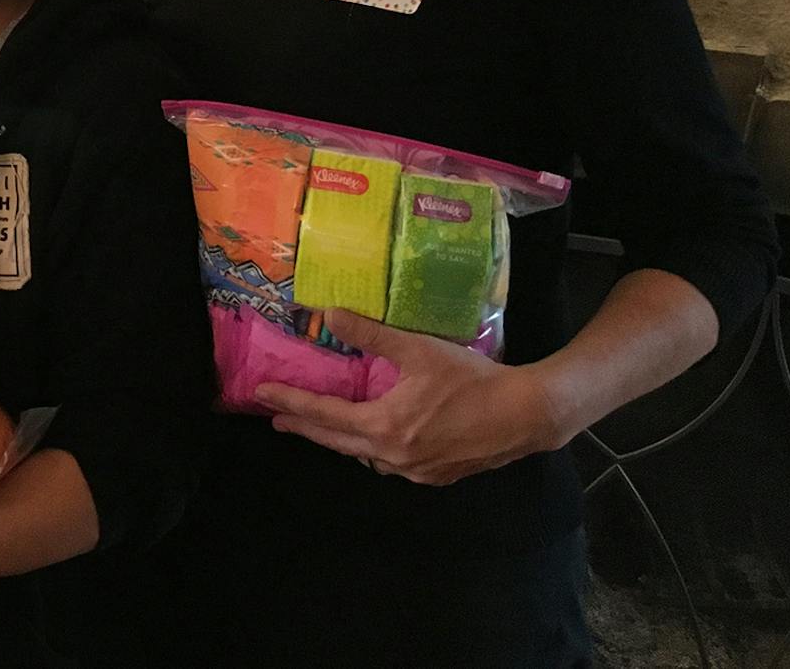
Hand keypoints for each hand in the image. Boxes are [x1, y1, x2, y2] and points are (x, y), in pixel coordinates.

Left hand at [257, 309, 562, 485]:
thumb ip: (370, 334)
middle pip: (337, 441)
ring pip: (364, 456)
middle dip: (305, 427)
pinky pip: (391, 464)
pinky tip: (373, 440)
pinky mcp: (436, 476)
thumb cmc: (472, 380)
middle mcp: (392, 456)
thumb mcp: (418, 350)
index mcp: (384, 426)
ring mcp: (415, 470)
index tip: (262, 396)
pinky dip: (373, 450)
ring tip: (323, 426)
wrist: (526, 414)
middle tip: (277, 418)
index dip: (291, 403)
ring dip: (340, 440)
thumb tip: (329, 314)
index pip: (324, 414)